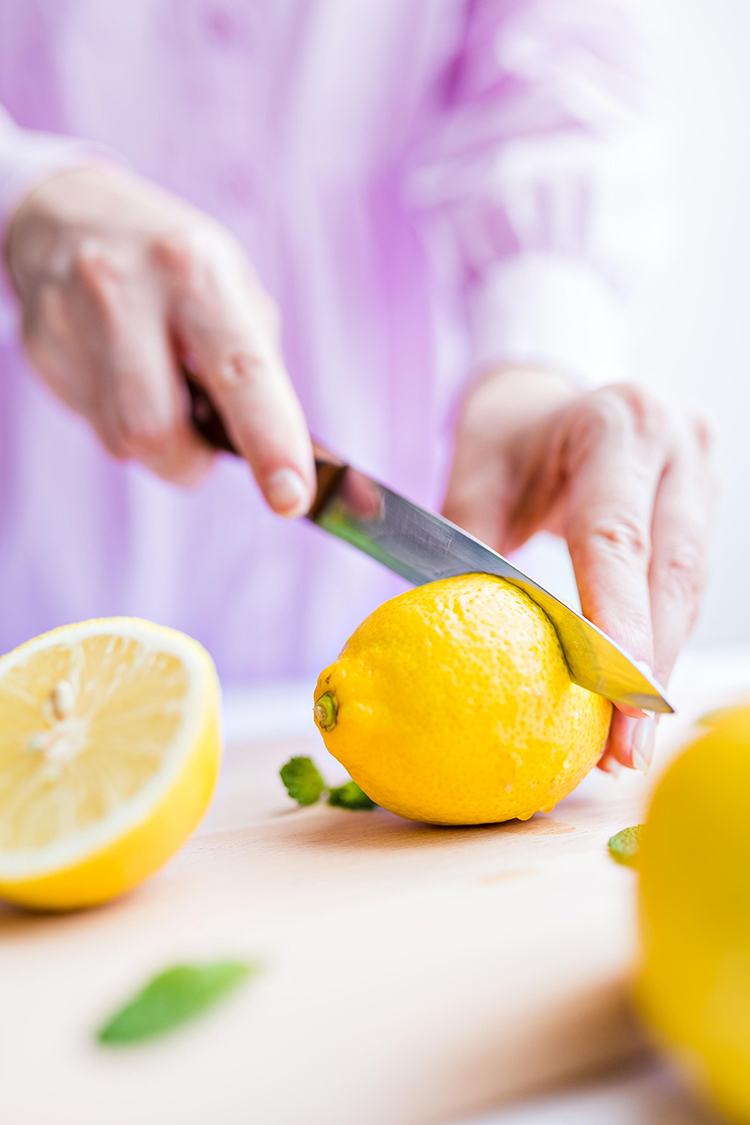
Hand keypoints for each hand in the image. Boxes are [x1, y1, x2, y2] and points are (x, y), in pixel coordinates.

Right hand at [4, 164, 314, 513]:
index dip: (270, 442)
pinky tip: (121, 377)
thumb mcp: (231, 287)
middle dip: (187, 463)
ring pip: (119, 439)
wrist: (66, 211)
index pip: (240, 373)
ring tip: (161, 395)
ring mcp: (69, 315)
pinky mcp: (39, 343)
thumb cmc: (173, 264)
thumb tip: (279, 451)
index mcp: (195, 270)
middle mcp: (126, 287)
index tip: (291, 497)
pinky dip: (119, 420)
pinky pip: (89, 421)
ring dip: (154, 445)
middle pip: (154, 430)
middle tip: (202, 448)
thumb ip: (255, 367)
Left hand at [443, 366, 716, 772]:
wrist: (548, 399)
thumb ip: (467, 548)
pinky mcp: (705, 506)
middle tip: (625, 749)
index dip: (621, 621)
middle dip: (649, 667)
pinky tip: (636, 696)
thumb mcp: (476, 477)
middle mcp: (675, 446)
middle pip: (672, 572)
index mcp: (616, 425)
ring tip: (628, 742)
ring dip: (660, 666)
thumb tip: (447, 633)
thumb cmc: (508, 440)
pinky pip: (688, 585)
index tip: (618, 694)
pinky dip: (662, 641)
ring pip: (691, 588)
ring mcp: (701, 475)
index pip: (618, 537)